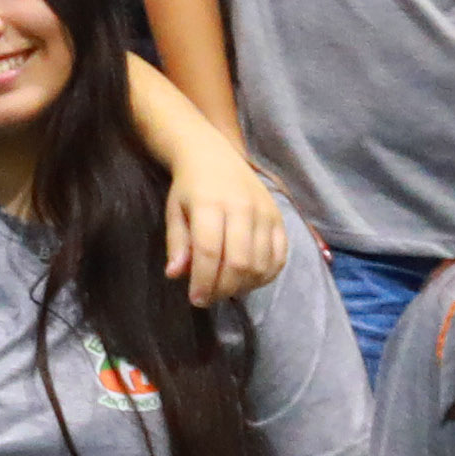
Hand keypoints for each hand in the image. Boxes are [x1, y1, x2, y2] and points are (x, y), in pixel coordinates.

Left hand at [160, 132, 294, 305]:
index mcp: (210, 204)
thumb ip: (177, 243)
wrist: (213, 155)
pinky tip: (249, 279)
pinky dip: (266, 274)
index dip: (204, 282)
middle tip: (210, 297)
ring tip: (226, 288)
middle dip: (223, 288)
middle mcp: (242, 207)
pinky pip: (280, 255)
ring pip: (260, 263)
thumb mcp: (174, 211)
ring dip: (243, 285)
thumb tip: (176, 275)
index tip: (196, 299)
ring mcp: (265, 211)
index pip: (210, 252)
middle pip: (239, 262)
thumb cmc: (189, 187)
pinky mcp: (279, 216)